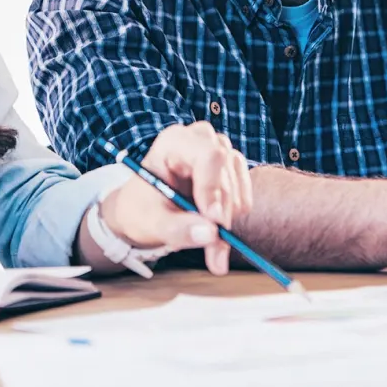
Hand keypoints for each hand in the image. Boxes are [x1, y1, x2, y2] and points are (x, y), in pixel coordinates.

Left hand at [98, 122, 252, 275]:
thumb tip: (211, 234)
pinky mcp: (229, 167)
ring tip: (214, 247)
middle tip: (215, 248)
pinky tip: (220, 231)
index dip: (214, 188)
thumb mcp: (153, 224)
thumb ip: (178, 229)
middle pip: (226, 169)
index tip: (213, 221)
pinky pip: (243, 189)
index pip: (209, 155)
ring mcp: (217, 150)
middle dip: (223, 211)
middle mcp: (198, 139)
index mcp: (173, 142)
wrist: (143, 212)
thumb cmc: (142, 211)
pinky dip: (236, 214)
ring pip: (237, 180)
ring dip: (230, 216)